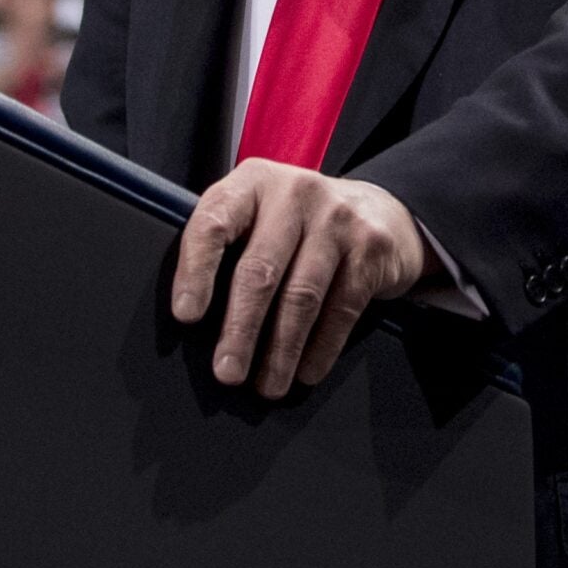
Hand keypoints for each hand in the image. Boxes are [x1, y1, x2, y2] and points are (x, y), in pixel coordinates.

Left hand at [172, 160, 429, 397]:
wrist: (380, 211)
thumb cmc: (299, 226)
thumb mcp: (261, 216)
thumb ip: (230, 246)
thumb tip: (193, 318)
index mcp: (253, 182)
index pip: (214, 221)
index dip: (196, 270)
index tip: (186, 315)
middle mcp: (295, 191)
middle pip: (260, 268)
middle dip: (240, 327)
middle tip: (227, 372)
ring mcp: (338, 216)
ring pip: (302, 294)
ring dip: (281, 349)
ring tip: (268, 385)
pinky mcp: (371, 245)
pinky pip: (342, 307)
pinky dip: (322, 347)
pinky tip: (307, 372)